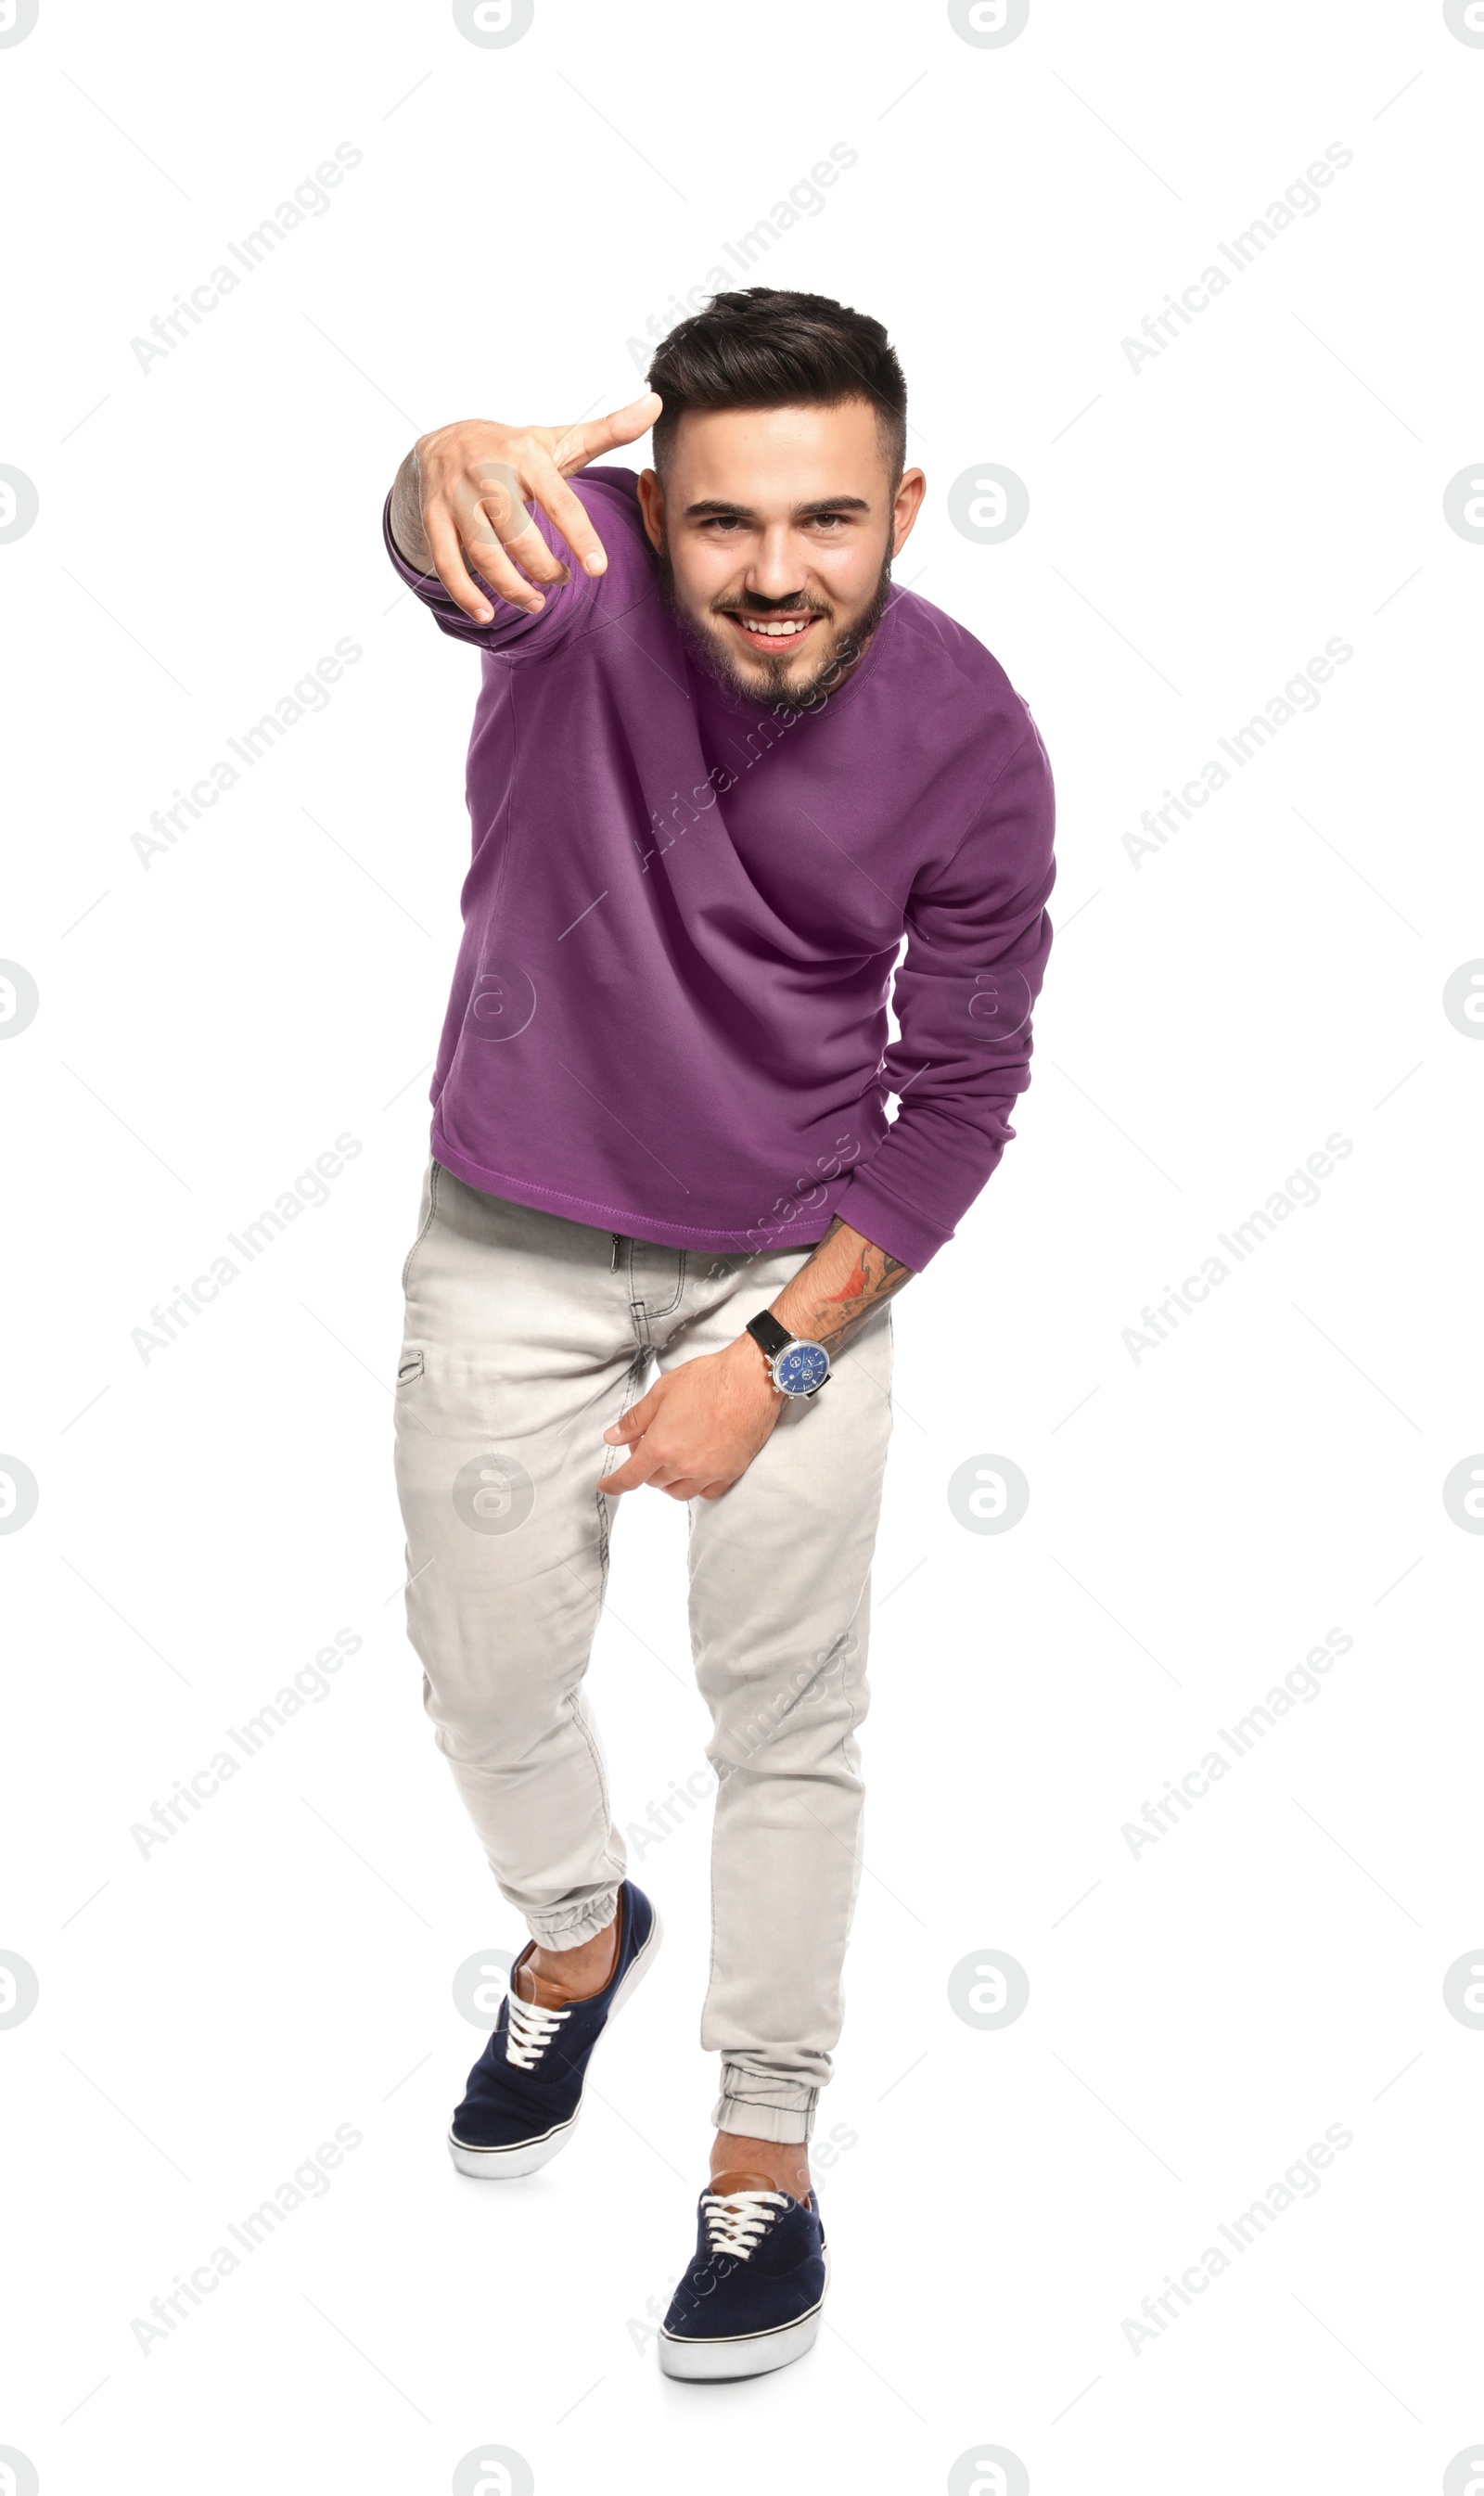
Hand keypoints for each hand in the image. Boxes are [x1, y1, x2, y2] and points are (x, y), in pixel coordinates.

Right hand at [397, 393, 661, 623]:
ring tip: (535, 604)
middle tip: (560, 581)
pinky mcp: (432, 518)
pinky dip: (464, 594)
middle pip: (518, 534)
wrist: (443, 441)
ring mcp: (456, 498)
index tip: (598, 570)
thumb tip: (657, 403)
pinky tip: (486, 616)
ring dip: (511, 588)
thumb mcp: (558, 440)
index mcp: (525, 455)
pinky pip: (446, 563)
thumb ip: (608, 431)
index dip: (580, 538)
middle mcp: (487, 473)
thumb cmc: (514, 451)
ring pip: (483, 554)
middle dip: (543, 568)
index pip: (558, 502)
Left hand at [599, 1336, 782, 1502]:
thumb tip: (612, 1437)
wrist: (752, 1380)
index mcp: (661, 1446)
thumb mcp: (662, 1392)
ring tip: (673, 1457)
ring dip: (669, 1479)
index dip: (614, 1484)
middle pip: (654, 1482)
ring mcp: (708, 1472)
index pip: (630, 1477)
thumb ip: (635, 1420)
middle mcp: (683, 1466)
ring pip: (679, 1491)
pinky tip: (696, 1468)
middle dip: (646, 1467)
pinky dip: (696, 1485)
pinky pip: (707, 1492)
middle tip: (651, 1442)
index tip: (606, 1486)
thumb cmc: (709, 1380)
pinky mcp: (730, 1471)